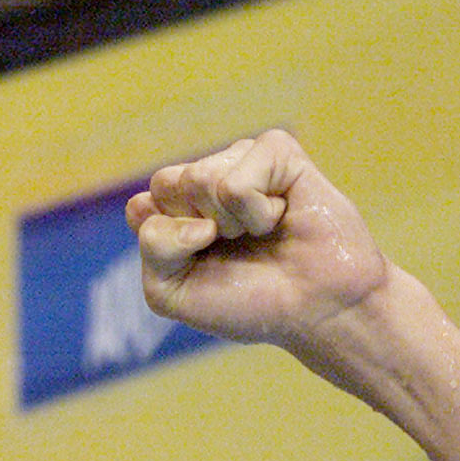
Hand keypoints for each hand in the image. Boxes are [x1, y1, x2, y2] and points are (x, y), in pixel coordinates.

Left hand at [125, 130, 388, 351]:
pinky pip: (237, 179)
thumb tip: (191, 212)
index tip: (202, 264)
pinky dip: (257, 212)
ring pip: (198, 178)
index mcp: (176, 210)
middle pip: (166, 184)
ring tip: (262, 233)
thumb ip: (153, 248)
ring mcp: (241, 161)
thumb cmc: (249, 301)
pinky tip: (281, 217)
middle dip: (196, 229)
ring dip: (231, 223)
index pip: (142, 208)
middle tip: (235, 246)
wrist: (317, 308)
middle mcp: (206, 181)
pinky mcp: (277, 152)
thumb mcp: (174, 292)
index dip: (168, 244)